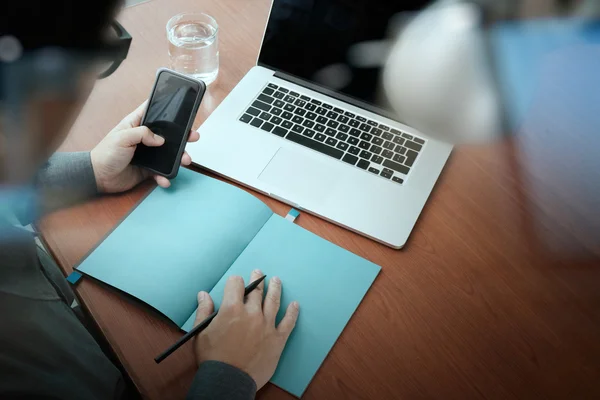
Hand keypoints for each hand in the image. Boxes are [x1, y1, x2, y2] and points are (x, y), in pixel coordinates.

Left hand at [90, 101, 199, 192]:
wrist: (98, 177)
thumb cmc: (106, 153)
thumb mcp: (122, 137)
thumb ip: (142, 133)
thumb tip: (160, 139)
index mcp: (136, 124)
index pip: (153, 111)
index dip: (166, 108)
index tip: (182, 108)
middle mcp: (144, 138)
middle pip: (168, 134)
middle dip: (182, 135)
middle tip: (193, 137)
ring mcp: (148, 153)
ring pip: (169, 153)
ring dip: (179, 157)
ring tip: (186, 161)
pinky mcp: (148, 169)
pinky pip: (161, 171)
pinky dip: (165, 176)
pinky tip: (166, 179)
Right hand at [193, 270, 298, 389]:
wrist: (228, 380)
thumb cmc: (212, 358)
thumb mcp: (201, 333)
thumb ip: (203, 311)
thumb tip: (203, 294)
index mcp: (232, 309)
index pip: (236, 284)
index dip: (235, 281)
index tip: (236, 283)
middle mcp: (252, 313)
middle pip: (256, 290)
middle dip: (256, 279)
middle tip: (258, 273)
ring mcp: (267, 325)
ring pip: (273, 301)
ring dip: (275, 288)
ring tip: (276, 280)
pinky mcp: (277, 339)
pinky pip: (289, 322)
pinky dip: (293, 312)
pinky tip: (295, 304)